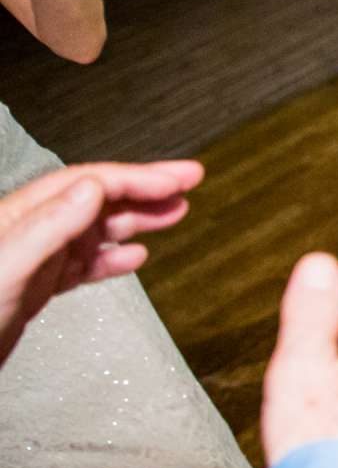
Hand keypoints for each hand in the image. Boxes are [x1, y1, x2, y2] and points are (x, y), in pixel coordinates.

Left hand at [0, 160, 203, 363]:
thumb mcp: (7, 267)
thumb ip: (47, 227)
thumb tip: (93, 188)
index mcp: (19, 218)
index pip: (86, 184)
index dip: (135, 178)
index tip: (178, 179)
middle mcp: (28, 233)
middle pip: (94, 200)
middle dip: (144, 189)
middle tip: (189, 181)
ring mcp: (31, 261)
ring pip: (93, 230)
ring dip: (135, 220)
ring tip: (175, 214)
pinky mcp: (34, 289)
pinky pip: (82, 266)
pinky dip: (112, 259)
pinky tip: (134, 259)